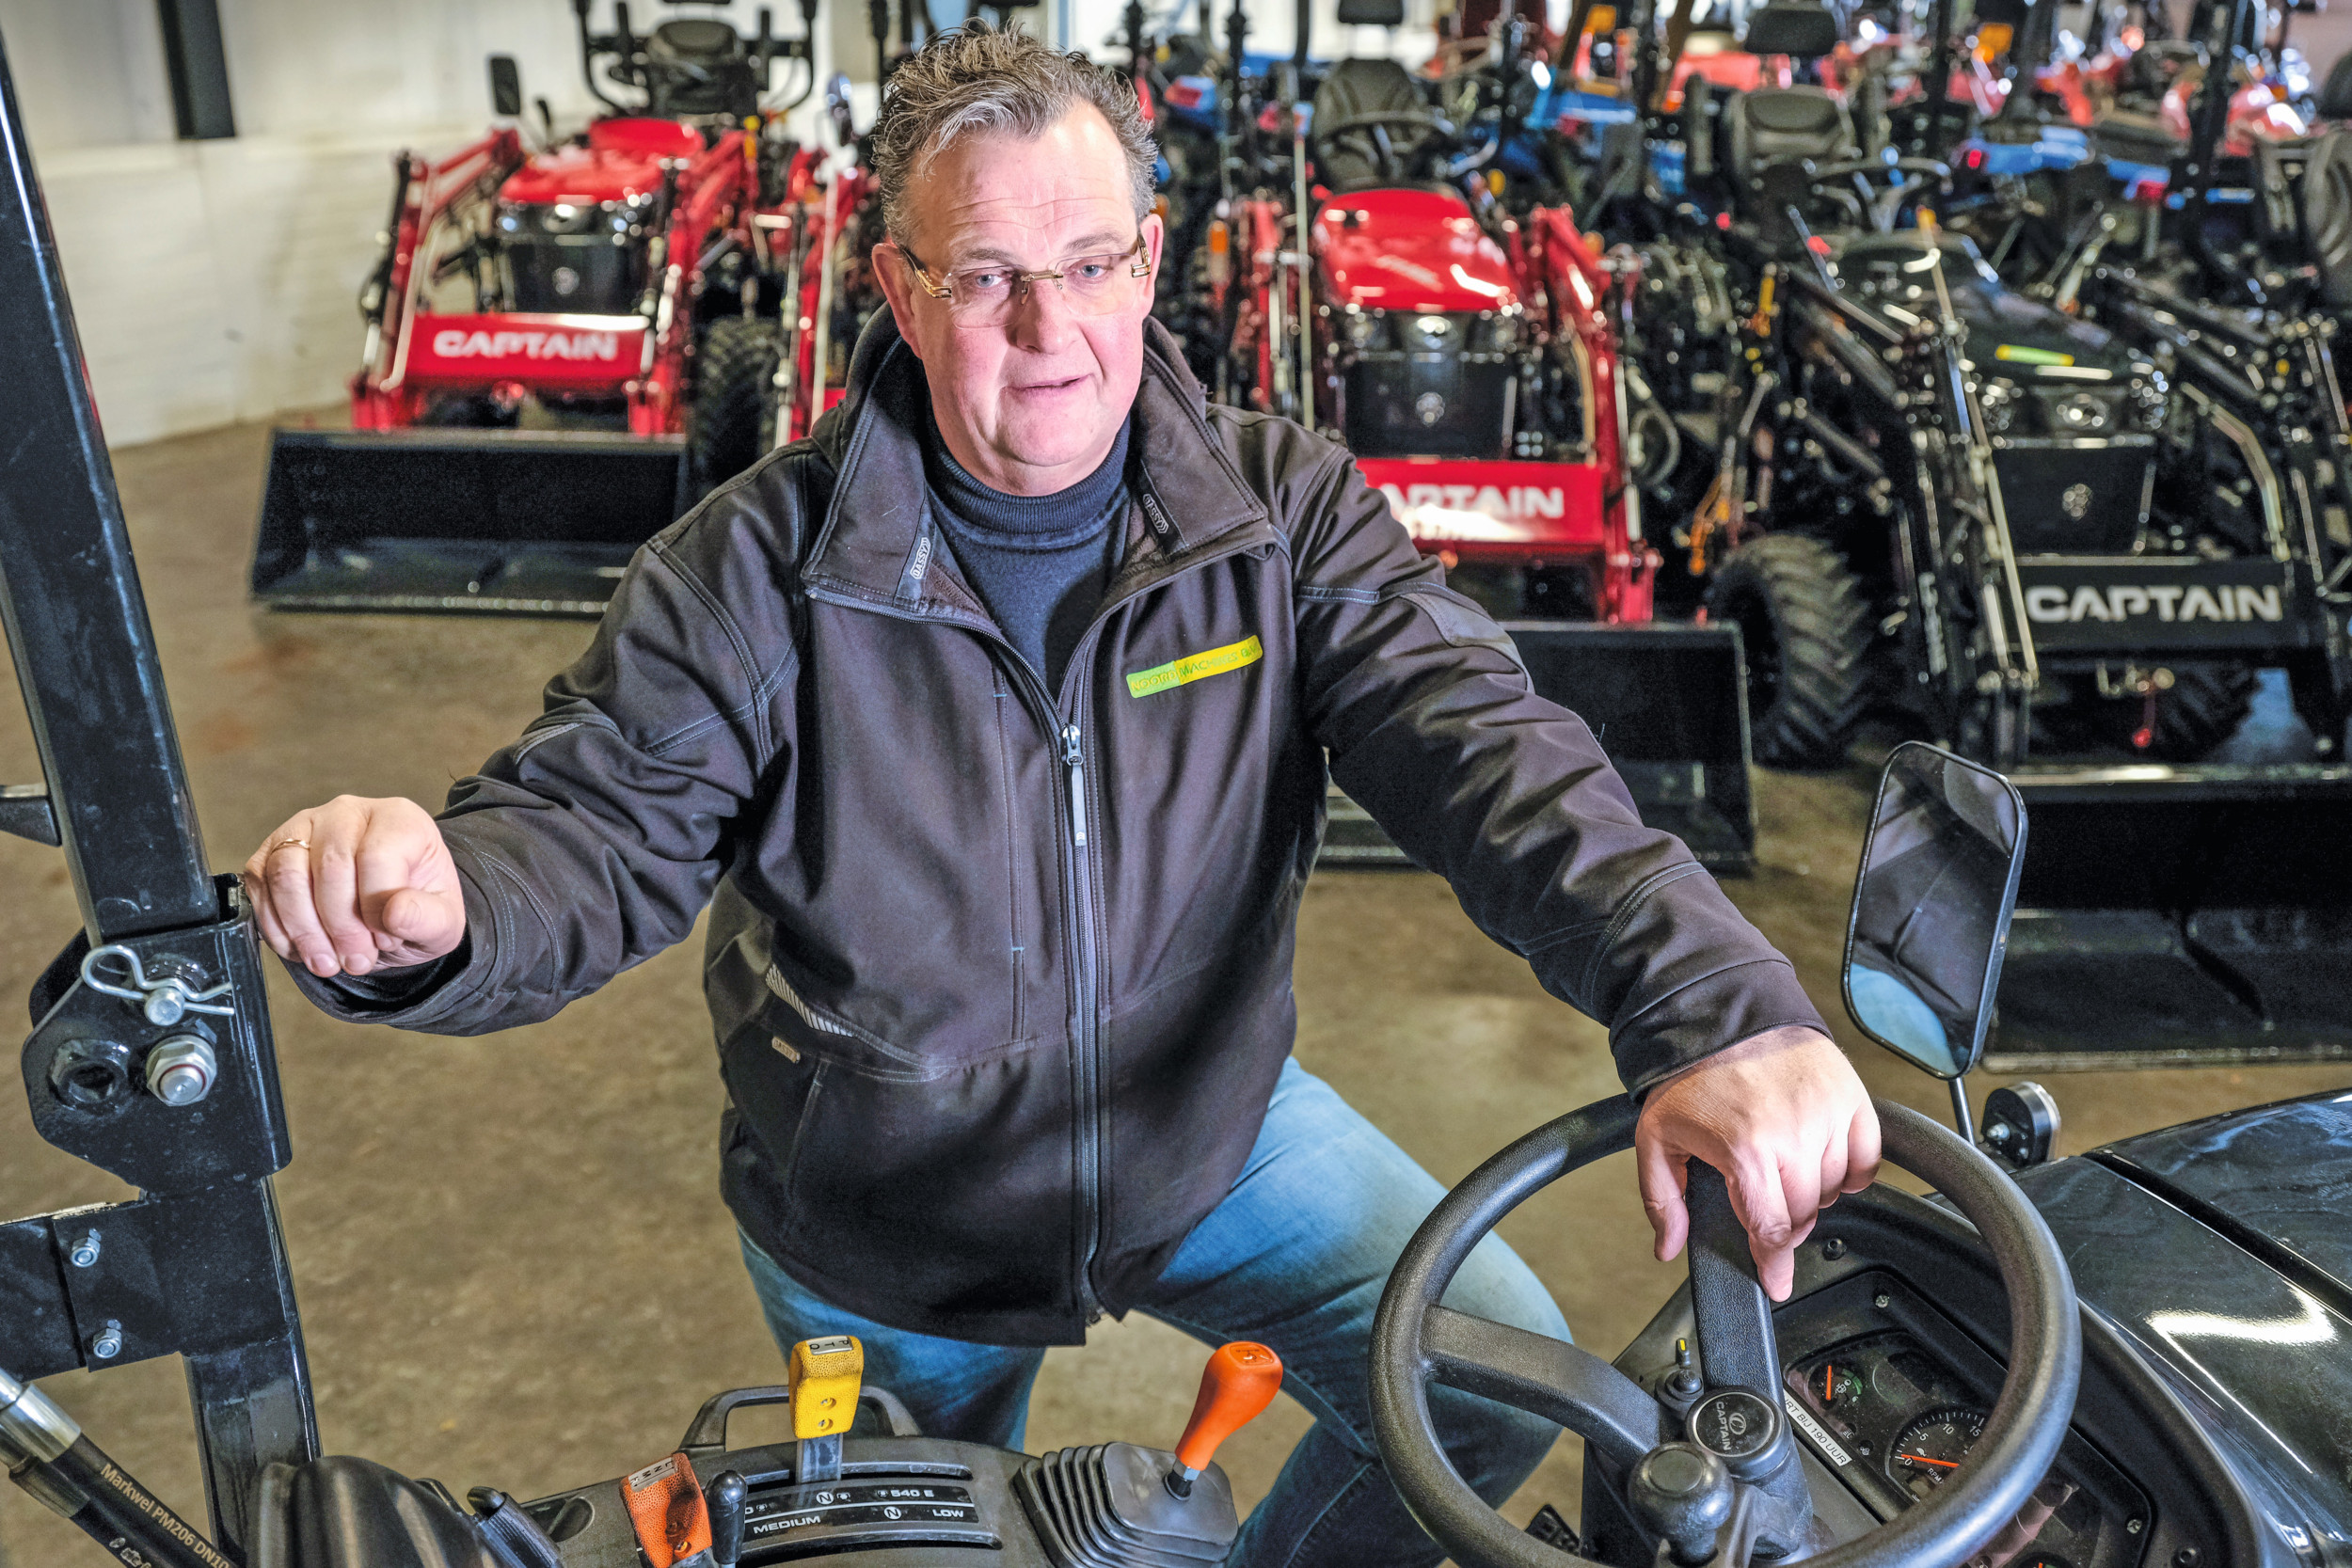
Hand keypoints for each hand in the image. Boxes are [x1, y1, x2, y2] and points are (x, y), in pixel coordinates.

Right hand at [242, 797, 465, 978]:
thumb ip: (428, 918)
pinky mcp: (272, 850)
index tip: (386, 939)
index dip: (376, 908)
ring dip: (304, 929)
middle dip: (340, 927)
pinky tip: (302, 949)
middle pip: (330, 866)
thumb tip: (395, 912)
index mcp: (400, 819)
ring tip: (327, 961)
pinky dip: (277, 927)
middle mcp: (349, 813)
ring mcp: (305, 826)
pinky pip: (260, 884)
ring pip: (287, 873)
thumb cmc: (414, 907)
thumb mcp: (442, 922)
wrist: (387, 911)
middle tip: (355, 960)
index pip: (377, 856)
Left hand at [1635, 1026, 1879, 1299]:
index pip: (1773, 1229)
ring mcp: (1828, 1115)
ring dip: (1812, 1195)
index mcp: (1746, 1150)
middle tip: (1765, 1210)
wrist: (1723, 1012)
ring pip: (1834, 1190)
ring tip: (1783, 1173)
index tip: (1777, 1283)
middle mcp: (1794, 1135)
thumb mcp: (1656, 1137)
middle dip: (1785, 1224)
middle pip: (1805, 1214)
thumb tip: (1668, 1247)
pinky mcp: (1852, 1098)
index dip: (1775, 1264)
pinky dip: (1850, 1172)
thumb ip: (1662, 1198)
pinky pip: (1866, 1159)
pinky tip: (1822, 1164)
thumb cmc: (1690, 1073)